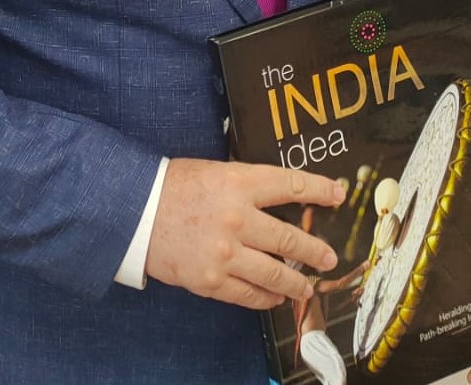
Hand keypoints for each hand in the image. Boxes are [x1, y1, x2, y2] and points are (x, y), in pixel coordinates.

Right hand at [144, 159, 345, 310]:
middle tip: (327, 257)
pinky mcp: (211, 280)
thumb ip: (245, 184)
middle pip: (290, 237)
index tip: (337, 194)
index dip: (319, 190)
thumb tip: (278, 195)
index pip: (291, 185)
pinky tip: (275, 297)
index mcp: (238, 183)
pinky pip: (249, 294)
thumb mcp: (213, 171)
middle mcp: (237, 218)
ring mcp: (225, 253)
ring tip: (307, 286)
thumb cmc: (171, 186)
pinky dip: (266, 297)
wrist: (133, 211)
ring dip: (296, 281)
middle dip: (314, 250)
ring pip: (275, 272)